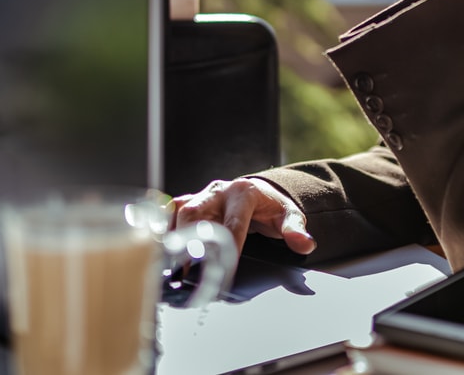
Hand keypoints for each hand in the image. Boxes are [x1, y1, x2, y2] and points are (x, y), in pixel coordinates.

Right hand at [171, 178, 315, 256]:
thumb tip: (305, 245)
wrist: (259, 192)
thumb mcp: (288, 216)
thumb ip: (295, 231)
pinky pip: (171, 211)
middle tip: (185, 271)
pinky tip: (158, 249)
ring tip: (166, 264)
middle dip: (190, 241)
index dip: (228, 248)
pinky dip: (163, 229)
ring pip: (180, 212)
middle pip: (197, 214)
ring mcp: (202, 195)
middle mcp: (218, 191)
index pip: (233, 224)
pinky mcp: (189, 200)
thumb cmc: (271, 208)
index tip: (224, 270)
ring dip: (173, 237)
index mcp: (244, 194)